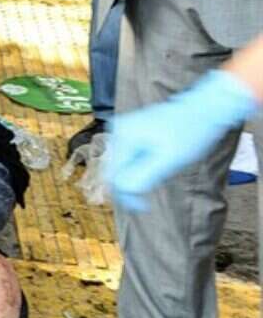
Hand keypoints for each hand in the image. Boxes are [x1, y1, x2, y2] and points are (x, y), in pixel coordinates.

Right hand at [106, 69, 258, 210]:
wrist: (205, 110)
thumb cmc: (191, 132)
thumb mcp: (170, 159)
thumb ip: (143, 176)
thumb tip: (122, 190)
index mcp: (123, 135)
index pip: (113, 176)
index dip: (126, 195)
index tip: (143, 207)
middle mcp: (116, 130)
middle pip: (114, 171)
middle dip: (131, 184)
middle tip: (152, 194)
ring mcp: (122, 130)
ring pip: (121, 167)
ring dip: (136, 176)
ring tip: (160, 173)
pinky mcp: (129, 133)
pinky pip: (127, 159)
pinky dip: (139, 167)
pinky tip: (156, 165)